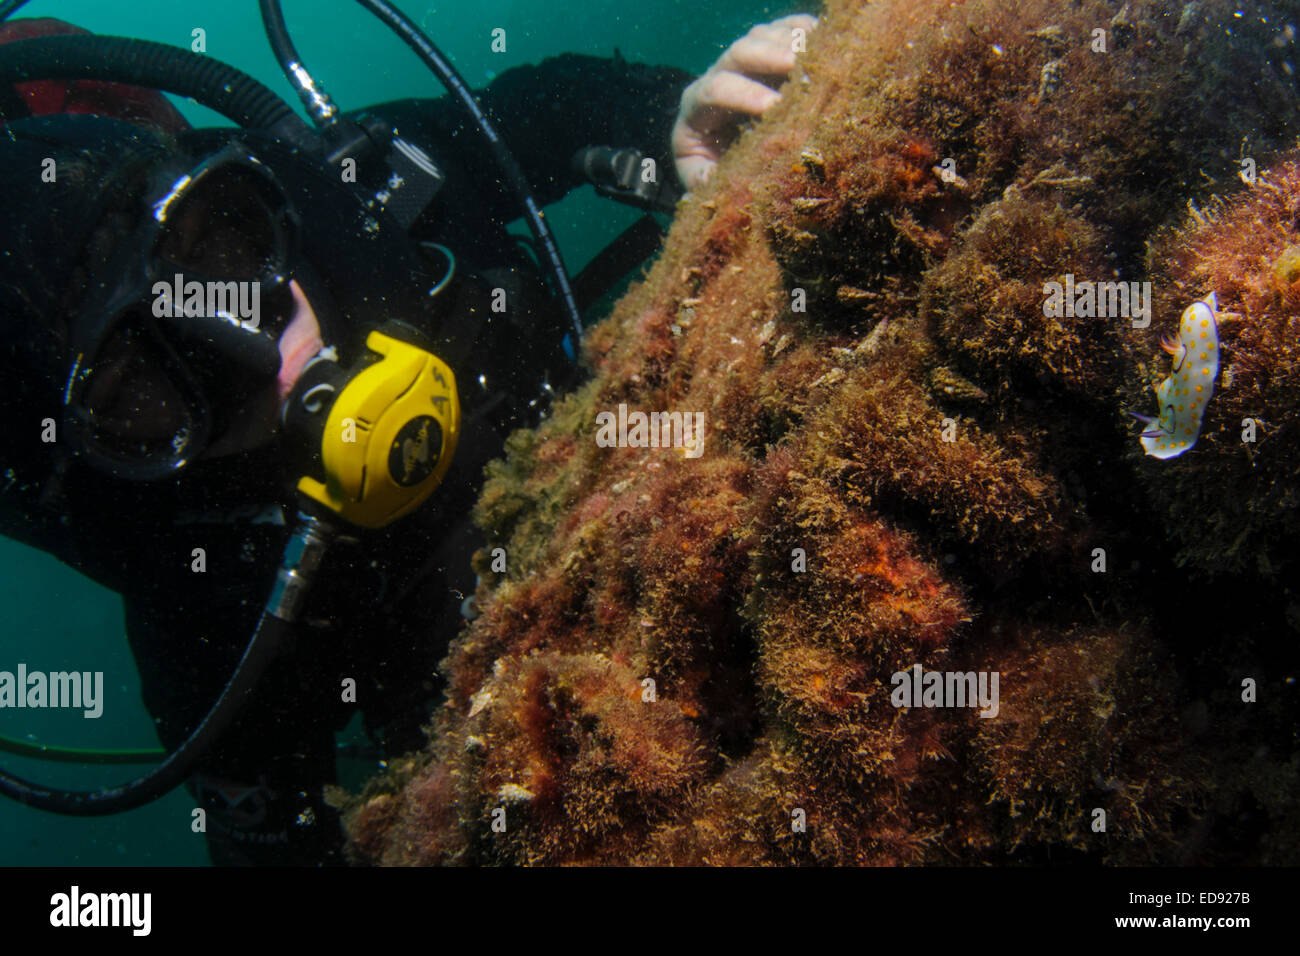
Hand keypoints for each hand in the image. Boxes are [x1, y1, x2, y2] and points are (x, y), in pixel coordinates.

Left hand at [671, 14, 817, 191]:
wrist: (722, 142)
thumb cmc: (714, 161)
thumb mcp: (701, 174)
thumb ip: (702, 178)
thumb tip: (714, 178)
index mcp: (697, 103)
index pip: (716, 88)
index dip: (744, 94)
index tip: (774, 107)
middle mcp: (719, 71)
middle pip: (741, 51)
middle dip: (771, 56)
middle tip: (800, 67)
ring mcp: (744, 54)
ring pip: (764, 35)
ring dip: (792, 43)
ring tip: (820, 57)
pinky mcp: (768, 44)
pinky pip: (787, 27)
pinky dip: (808, 31)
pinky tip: (826, 45)